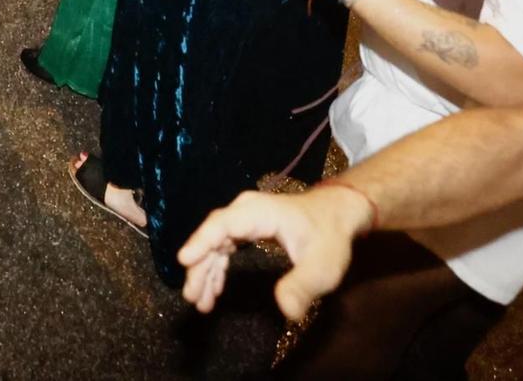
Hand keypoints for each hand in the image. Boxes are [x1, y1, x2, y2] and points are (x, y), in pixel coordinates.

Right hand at [177, 185, 372, 318]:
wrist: (338, 215)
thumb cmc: (329, 236)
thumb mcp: (322, 266)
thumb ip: (302, 286)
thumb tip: (287, 311)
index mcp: (258, 212)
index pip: (222, 224)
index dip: (201, 242)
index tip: (184, 260)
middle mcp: (245, 211)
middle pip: (213, 236)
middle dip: (200, 267)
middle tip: (193, 298)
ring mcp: (244, 220)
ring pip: (215, 245)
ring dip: (206, 272)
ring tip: (200, 303)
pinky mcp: (246, 230)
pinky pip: (223, 248)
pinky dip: (217, 269)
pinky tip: (215, 290)